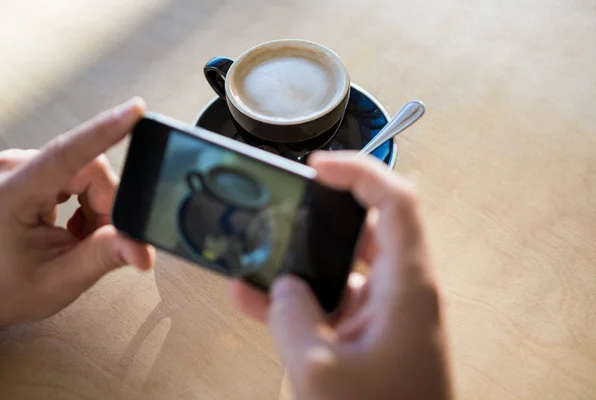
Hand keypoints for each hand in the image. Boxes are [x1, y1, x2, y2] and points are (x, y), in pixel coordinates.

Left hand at [0, 98, 154, 327]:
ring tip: (78, 238)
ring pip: (84, 171)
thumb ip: (103, 257)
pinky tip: (70, 225)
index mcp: (9, 195)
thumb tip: (142, 248)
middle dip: (106, 206)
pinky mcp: (23, 168)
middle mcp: (9, 170)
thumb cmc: (2, 288)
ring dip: (95, 206)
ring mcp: (15, 167)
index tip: (134, 111)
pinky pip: (72, 173)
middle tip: (98, 240)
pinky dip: (83, 202)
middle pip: (88, 168)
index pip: (67, 154)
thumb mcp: (58, 281)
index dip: (105, 131)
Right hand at [229, 151, 451, 399]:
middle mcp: (402, 290)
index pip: (396, 200)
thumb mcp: (319, 370)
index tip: (318, 167)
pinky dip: (300, 295)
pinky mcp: (371, 333)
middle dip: (322, 212)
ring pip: (343, 263)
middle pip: (367, 225)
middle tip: (285, 204)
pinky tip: (257, 297)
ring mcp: (386, 312)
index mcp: (406, 285)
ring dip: (302, 258)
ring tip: (258, 253)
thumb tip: (282, 286)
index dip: (360, 171)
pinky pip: (333, 299)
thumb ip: (291, 315)